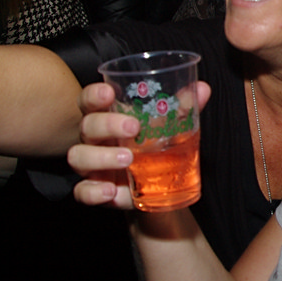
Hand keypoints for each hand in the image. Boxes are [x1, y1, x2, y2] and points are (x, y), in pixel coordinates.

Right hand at [70, 81, 210, 207]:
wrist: (156, 186)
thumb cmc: (154, 145)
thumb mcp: (169, 126)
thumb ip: (182, 108)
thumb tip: (203, 88)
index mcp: (108, 116)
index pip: (89, 100)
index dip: (93, 95)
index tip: (109, 94)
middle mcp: (95, 139)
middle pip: (87, 126)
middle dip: (106, 125)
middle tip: (134, 128)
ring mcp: (91, 164)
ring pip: (78, 156)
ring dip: (101, 157)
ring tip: (128, 159)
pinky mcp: (94, 189)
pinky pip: (82, 191)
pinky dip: (93, 192)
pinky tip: (111, 191)